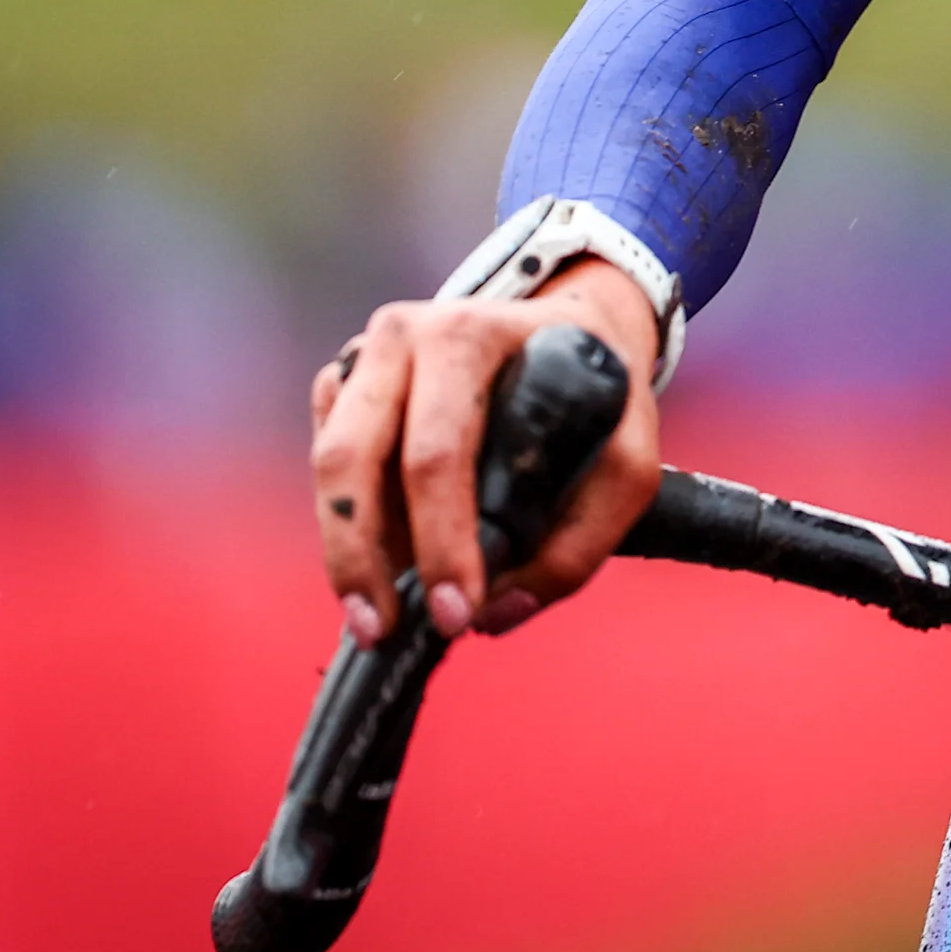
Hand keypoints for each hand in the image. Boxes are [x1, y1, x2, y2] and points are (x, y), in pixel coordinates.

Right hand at [307, 256, 663, 645]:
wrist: (574, 322)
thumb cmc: (598, 392)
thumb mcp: (626, 458)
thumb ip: (580, 544)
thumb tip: (498, 612)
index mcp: (472, 336)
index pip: (437, 454)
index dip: (440, 542)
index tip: (456, 613)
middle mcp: (406, 335)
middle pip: (352, 456)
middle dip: (361, 556)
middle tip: (383, 629)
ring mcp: (367, 354)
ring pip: (327, 461)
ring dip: (345, 547)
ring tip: (375, 614)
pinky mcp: (346, 379)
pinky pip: (324, 454)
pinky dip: (345, 513)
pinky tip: (381, 552)